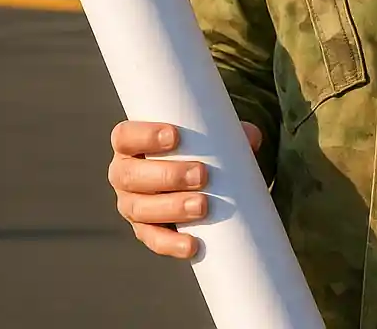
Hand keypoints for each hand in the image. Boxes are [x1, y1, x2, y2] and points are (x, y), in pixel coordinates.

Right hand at [108, 120, 262, 258]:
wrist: (189, 174)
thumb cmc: (194, 145)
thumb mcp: (205, 134)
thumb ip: (228, 131)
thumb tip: (253, 138)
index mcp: (130, 144)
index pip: (124, 136)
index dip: (144, 136)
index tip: (175, 136)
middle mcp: (124, 174)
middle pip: (133, 176)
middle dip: (168, 176)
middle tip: (202, 174)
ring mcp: (131, 204)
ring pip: (141, 209)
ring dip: (172, 208)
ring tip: (203, 205)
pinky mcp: (144, 229)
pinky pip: (153, 238)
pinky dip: (171, 244)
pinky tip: (191, 245)